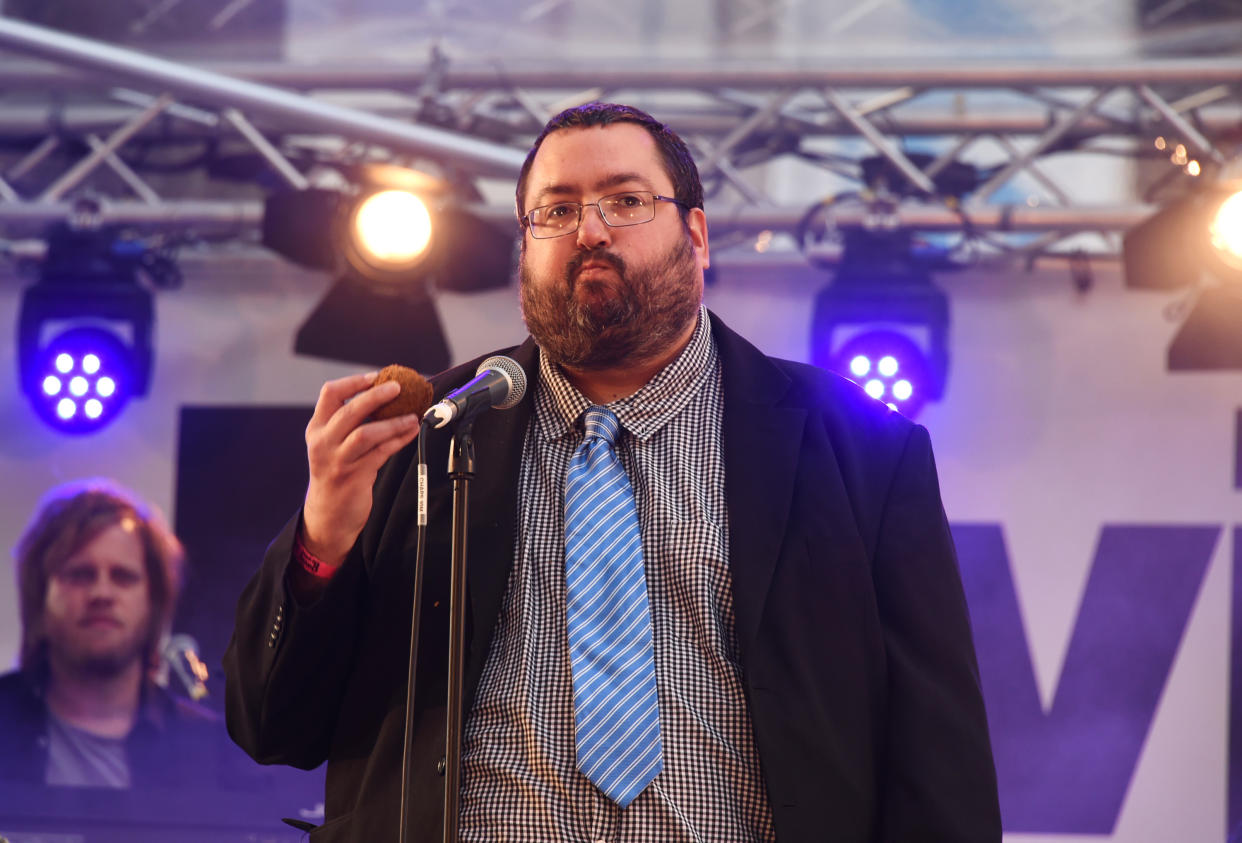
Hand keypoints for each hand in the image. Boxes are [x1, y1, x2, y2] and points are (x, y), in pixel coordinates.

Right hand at [301, 372, 421, 565]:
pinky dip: (399, 440)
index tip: (376, 376)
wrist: (328, 514)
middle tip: (398, 387)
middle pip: (350, 411)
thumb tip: (385, 397)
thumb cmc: (336, 472)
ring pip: (366, 433)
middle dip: (376, 396)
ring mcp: (338, 460)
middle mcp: (324, 442)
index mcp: (317, 428)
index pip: (330, 394)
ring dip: (393, 422)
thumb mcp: (332, 444)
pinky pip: (381, 453)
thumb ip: (350, 423)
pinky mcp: (354, 476)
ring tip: (412, 415)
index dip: (354, 381)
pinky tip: (411, 432)